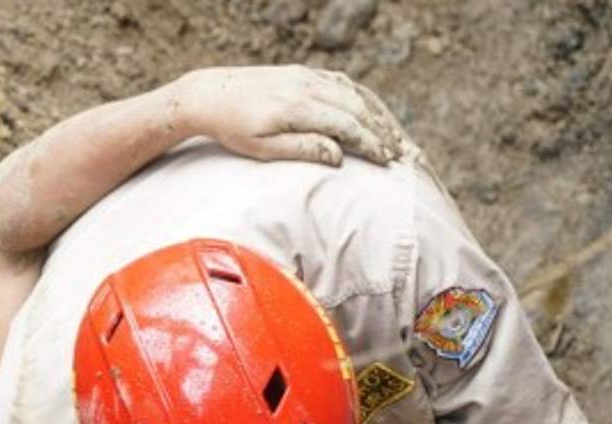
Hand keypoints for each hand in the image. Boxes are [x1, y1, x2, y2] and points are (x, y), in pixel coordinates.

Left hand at [174, 65, 405, 166]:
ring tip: (394, 138)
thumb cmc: (233, 129)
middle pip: (358, 108)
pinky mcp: (304, 72)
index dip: (371, 144)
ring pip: (354, 93)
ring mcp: (308, 76)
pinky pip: (343, 83)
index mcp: (298, 108)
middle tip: (400, 156)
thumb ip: (301, 150)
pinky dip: (363, 98)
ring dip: (378, 115)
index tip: (387, 162)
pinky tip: (373, 114)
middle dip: (383, 132)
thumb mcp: (262, 149)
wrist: (210, 95)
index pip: (347, 126)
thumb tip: (339, 156)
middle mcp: (307, 86)